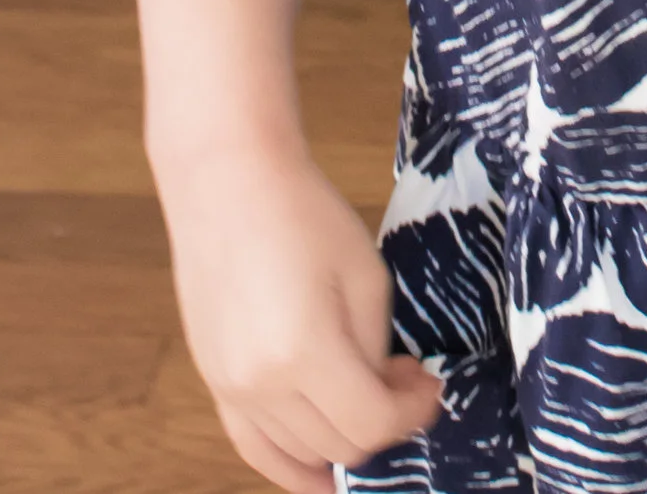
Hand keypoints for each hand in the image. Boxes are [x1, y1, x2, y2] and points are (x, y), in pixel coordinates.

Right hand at [162, 146, 441, 493]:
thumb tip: (384, 391)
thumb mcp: (365, 276)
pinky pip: (254, 448)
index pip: (372, 424)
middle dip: (385, 422)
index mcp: (305, 352)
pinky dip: (290, 467)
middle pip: (339, 445)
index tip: (431, 385)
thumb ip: (375, 348)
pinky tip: (319, 474)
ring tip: (366, 394)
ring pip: (301, 452)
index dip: (413, 412)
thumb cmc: (304, 214)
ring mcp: (231, 389)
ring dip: (344, 438)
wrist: (229, 182)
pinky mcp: (215, 382)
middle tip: (405, 381)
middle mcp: (261, 385)